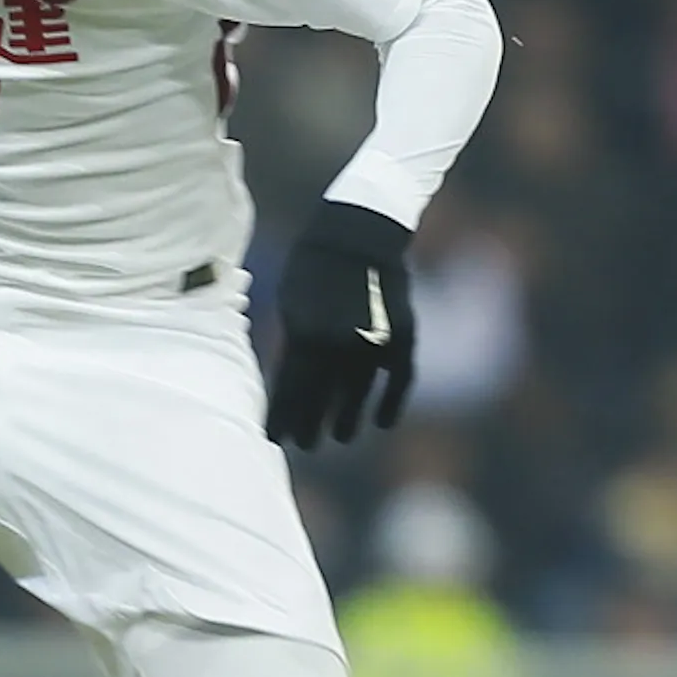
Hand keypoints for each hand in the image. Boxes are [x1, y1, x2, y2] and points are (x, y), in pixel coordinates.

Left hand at [261, 200, 418, 448]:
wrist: (359, 231)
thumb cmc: (313, 266)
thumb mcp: (290, 304)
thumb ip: (292, 346)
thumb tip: (288, 387)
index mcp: (306, 337)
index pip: (290, 392)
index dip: (281, 418)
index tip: (272, 439)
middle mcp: (340, 346)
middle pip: (321, 400)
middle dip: (310, 425)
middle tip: (303, 446)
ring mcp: (375, 343)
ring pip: (358, 395)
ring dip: (347, 420)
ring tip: (339, 437)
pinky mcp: (403, 336)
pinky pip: (398, 380)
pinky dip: (391, 403)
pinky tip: (382, 423)